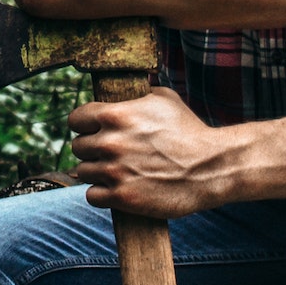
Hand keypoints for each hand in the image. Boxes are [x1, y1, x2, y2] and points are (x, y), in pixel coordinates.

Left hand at [71, 86, 230, 219]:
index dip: (84, 125)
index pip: (75, 119)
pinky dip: (102, 193)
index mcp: (115, 115)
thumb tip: (126, 87)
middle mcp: (110, 143)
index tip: (92, 130)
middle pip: (78, 147)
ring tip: (115, 170)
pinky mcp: (122, 197)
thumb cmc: (189, 130)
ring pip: (83, 172)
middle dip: (92, 149)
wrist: (210, 167)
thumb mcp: (164, 99)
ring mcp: (114, 171)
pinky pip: (92, 195)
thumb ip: (137, 94)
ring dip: (97, 171)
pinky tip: (116, 188)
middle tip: (109, 152)